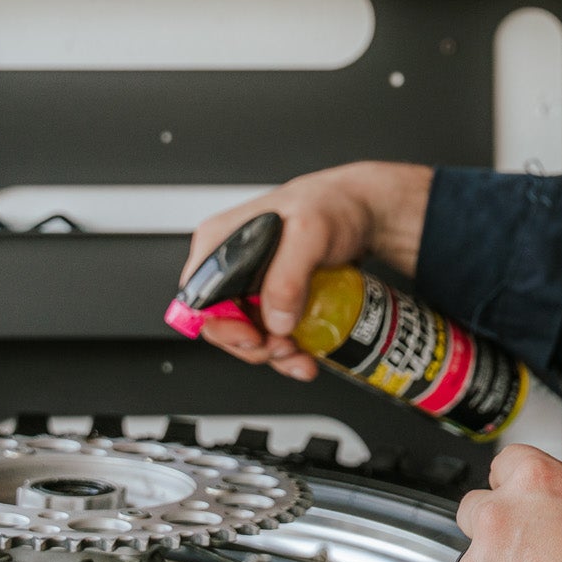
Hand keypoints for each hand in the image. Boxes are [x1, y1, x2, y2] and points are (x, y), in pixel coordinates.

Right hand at [179, 162, 433, 379]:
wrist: (362, 213)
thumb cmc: (332, 206)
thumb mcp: (310, 231)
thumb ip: (288, 275)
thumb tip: (275, 318)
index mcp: (219, 242)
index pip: (199, 297)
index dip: (221, 326)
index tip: (252, 336)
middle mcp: (229, 265)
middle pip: (221, 324)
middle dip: (253, 345)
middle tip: (284, 347)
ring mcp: (251, 284)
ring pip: (247, 335)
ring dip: (273, 353)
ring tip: (300, 355)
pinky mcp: (272, 299)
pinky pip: (269, 333)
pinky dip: (287, 351)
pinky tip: (306, 354)